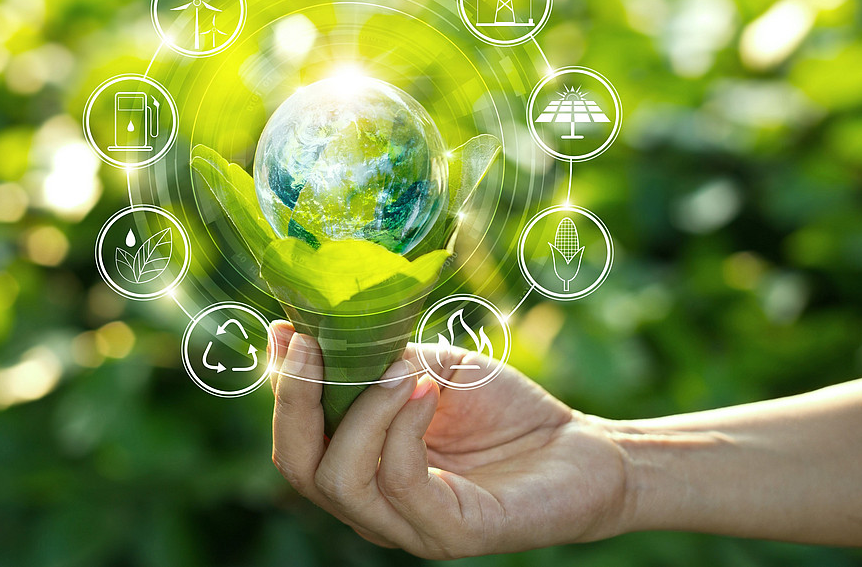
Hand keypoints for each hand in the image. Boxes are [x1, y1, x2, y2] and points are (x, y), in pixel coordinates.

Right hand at [268, 321, 629, 558]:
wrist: (579, 447)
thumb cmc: (501, 408)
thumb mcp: (428, 368)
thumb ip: (374, 360)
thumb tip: (308, 328)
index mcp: (359, 462)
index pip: (296, 437)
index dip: (283, 384)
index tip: (286, 330)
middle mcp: (371, 502)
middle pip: (299, 465)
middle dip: (297, 400)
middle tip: (313, 345)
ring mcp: (407, 524)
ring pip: (340, 479)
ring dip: (361, 411)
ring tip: (398, 370)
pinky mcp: (450, 532)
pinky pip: (402, 483)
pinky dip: (402, 428)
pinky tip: (426, 392)